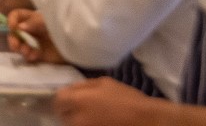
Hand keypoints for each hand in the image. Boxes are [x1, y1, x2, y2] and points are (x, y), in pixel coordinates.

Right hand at [5, 9, 65, 63]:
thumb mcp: (47, 20)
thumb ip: (33, 22)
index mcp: (32, 18)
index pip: (16, 16)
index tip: (13, 28)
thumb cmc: (61, 25)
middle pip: (14, 33)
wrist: (77, 42)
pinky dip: (30, 56)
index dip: (11, 21)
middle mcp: (31, 30)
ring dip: (21, 49)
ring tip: (28, 51)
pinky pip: (29, 56)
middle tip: (15, 46)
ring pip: (20, 46)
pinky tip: (36, 56)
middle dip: (12, 39)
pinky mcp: (39, 54)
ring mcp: (34, 42)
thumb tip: (19, 27)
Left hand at [53, 77, 168, 125]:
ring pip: (71, 125)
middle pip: (62, 115)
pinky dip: (86, 125)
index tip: (71, 99)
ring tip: (92, 116)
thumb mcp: (105, 83)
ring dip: (77, 121)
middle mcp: (76, 119)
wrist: (147, 122)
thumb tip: (71, 88)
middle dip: (69, 111)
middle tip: (82, 108)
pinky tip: (98, 122)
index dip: (64, 98)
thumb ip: (83, 85)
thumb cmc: (127, 100)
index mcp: (77, 101)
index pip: (57, 100)